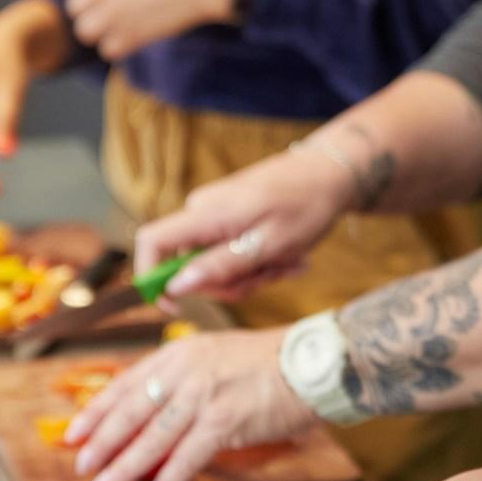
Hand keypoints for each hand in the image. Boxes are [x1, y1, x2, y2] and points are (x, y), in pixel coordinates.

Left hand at [59, 0, 243, 62]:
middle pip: (75, 7)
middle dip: (93, 10)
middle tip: (119, 10)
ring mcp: (113, 12)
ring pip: (86, 31)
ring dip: (102, 31)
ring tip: (125, 25)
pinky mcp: (131, 36)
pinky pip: (109, 50)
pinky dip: (121, 46)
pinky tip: (138, 36)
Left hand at [66, 327, 315, 480]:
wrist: (311, 361)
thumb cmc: (270, 363)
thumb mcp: (216, 357)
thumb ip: (183, 382)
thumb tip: (154, 417)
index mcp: (180, 353)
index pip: (126, 383)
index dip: (97, 410)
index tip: (76, 431)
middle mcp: (186, 371)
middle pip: (131, 411)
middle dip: (102, 442)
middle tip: (81, 464)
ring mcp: (204, 394)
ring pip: (153, 436)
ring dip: (125, 466)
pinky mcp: (226, 419)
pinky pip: (190, 454)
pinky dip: (171, 476)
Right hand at [134, 146, 354, 306]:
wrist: (330, 172)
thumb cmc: (306, 206)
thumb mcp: (269, 245)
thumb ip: (221, 266)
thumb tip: (176, 287)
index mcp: (207, 214)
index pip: (151, 242)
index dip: (151, 279)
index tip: (176, 308)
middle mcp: (202, 211)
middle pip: (189, 266)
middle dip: (230, 282)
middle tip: (273, 274)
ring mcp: (215, 214)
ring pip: (214, 264)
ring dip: (251, 273)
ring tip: (287, 261)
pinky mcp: (228, 218)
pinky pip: (229, 253)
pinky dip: (256, 261)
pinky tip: (286, 255)